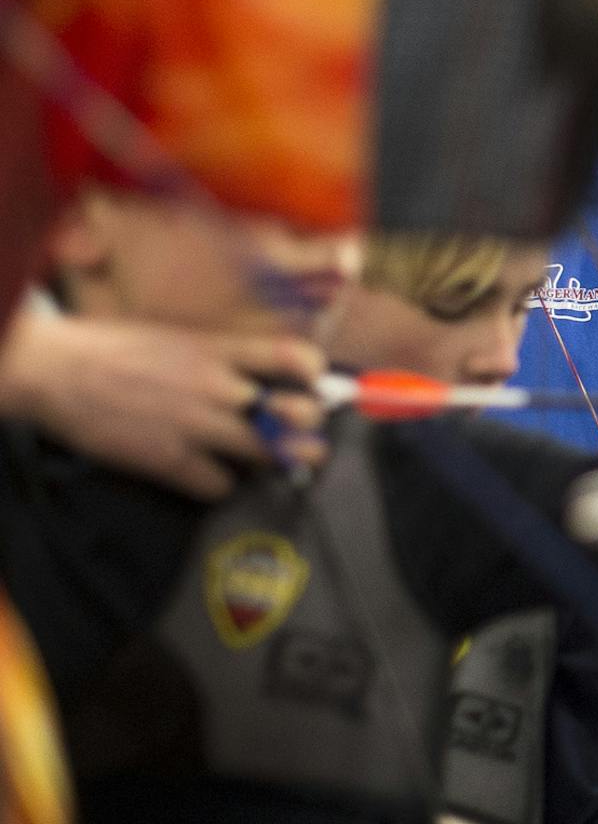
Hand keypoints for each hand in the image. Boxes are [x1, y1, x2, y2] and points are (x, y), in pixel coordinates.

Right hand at [0, 310, 325, 498]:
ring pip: (269, 453)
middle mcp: (217, 387)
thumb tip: (259, 375)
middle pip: (296, 413)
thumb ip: (221, 356)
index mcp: (219, 350)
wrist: (57, 371)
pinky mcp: (170, 461)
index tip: (313, 384)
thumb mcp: (178, 337)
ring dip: (283, 460)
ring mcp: (196, 426)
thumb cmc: (114, 349)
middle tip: (306, 433)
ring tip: (287, 461)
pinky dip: (220, 485)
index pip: (295, 357)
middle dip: (309, 426)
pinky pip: (219, 486)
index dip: (315, 374)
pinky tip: (213, 477)